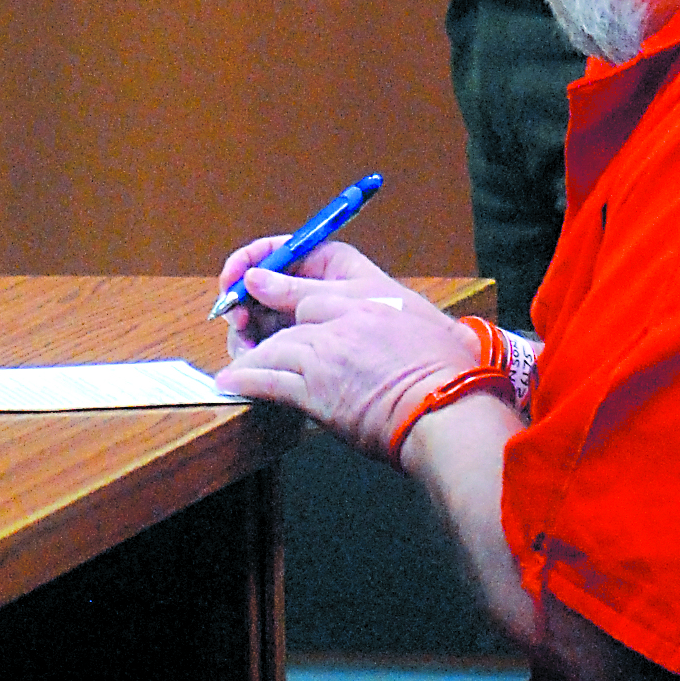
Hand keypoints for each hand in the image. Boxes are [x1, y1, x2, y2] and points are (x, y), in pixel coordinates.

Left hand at [214, 242, 479, 460]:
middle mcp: (346, 313)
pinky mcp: (315, 388)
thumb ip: (392, 311)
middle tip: (244, 324)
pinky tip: (230, 380)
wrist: (449, 410)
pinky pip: (267, 379)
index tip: (263, 281)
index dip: (285, 277)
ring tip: (238, 361)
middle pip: (290, 308)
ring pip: (274, 344)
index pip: (319, 270)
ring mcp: (328, 350)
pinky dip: (245, 379)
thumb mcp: (420, 322)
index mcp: (374, 291)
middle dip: (264, 318)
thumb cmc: (448, 371)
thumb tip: (374, 309)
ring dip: (252, 353)